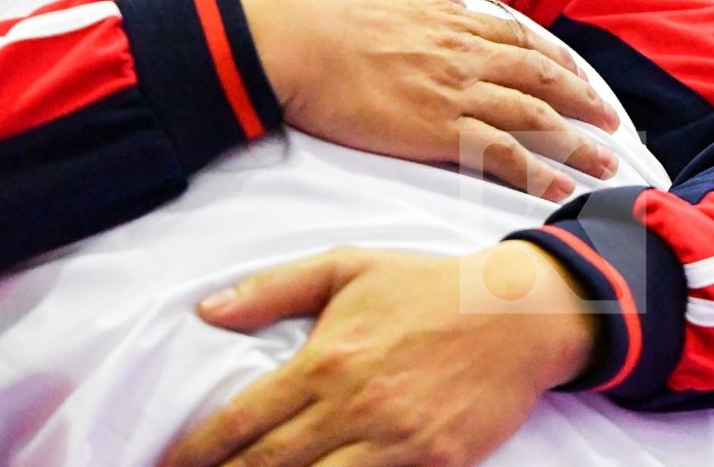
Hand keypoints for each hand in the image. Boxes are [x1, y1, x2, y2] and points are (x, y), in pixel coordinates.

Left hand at [158, 244, 598, 466]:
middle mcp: (354, 407)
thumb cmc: (429, 286)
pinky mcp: (436, 465)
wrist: (519, 312)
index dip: (194, 453)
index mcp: (325, 360)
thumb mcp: (348, 266)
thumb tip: (206, 311)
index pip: (239, 421)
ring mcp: (396, 444)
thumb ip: (274, 288)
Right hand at [233, 0, 619, 199]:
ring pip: (536, 117)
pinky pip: (504, 156)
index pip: (517, 38)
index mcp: (447, 17)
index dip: (554, 58)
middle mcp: (462, 52)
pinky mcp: (437, 131)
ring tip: (604, 164)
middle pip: (542, 77)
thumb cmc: (317, 8)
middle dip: (583, 101)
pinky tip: (560, 190)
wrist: (290, 37)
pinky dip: (537, 174)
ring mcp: (454, 91)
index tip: (577, 74)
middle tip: (610, 123)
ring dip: (576, 142)